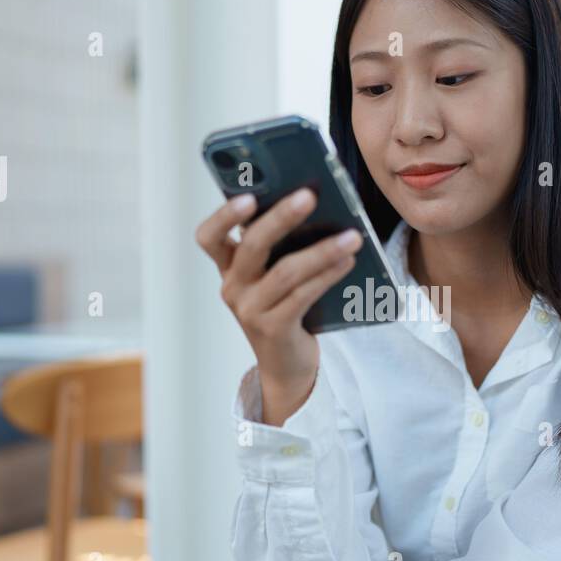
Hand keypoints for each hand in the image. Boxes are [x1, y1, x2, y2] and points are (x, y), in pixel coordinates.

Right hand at [195, 187, 363, 424]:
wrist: (287, 364)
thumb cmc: (284, 307)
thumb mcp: (272, 276)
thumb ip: (280, 247)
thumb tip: (314, 204)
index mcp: (228, 267)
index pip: (209, 237)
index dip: (224, 215)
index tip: (247, 197)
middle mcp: (233, 287)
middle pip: (252, 246)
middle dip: (281, 217)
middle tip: (309, 196)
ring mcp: (250, 310)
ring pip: (285, 272)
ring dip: (322, 250)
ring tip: (351, 237)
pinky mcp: (272, 329)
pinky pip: (302, 296)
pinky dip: (327, 276)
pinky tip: (348, 262)